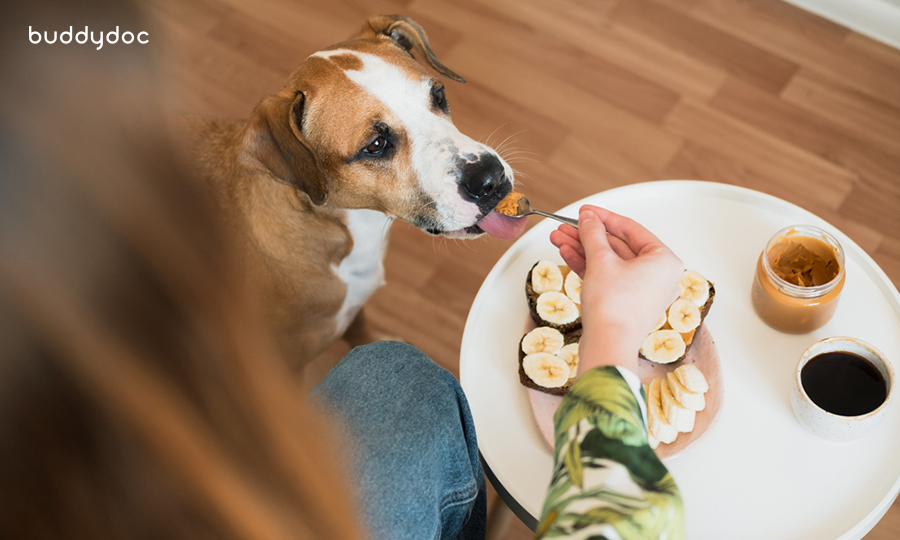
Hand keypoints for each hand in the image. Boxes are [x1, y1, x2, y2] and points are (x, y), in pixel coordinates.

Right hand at [549, 205, 682, 373]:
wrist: (608, 345)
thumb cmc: (614, 308)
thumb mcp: (601, 260)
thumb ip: (593, 234)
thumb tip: (589, 218)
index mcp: (664, 261)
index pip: (631, 229)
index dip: (604, 217)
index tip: (586, 211)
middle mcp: (659, 276)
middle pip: (618, 246)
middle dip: (588, 236)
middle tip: (567, 225)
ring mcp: (642, 291)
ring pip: (610, 262)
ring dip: (583, 249)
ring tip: (559, 239)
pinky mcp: (627, 304)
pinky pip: (608, 277)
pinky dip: (589, 266)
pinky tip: (567, 254)